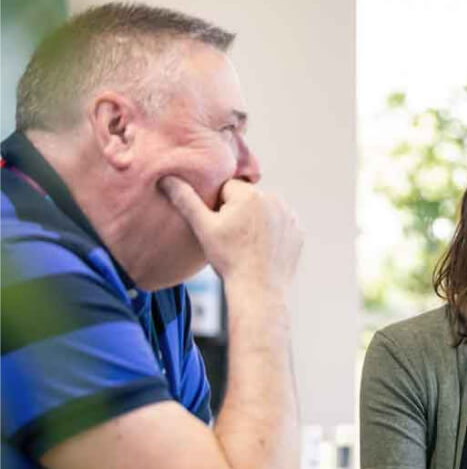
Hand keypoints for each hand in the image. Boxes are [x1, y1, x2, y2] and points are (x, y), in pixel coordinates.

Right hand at [159, 176, 301, 293]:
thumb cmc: (229, 260)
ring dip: (256, 220)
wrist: (259, 290)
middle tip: (231, 237)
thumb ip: (186, 199)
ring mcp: (289, 216)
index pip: (226, 189)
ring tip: (246, 244)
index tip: (219, 227)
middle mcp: (274, 199)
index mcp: (249, 194)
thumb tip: (166, 178)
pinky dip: (272, 233)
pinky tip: (262, 248)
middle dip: (238, 212)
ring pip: (264, 211)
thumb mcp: (203, 228)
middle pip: (247, 199)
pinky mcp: (298, 232)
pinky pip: (280, 225)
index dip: (217, 207)